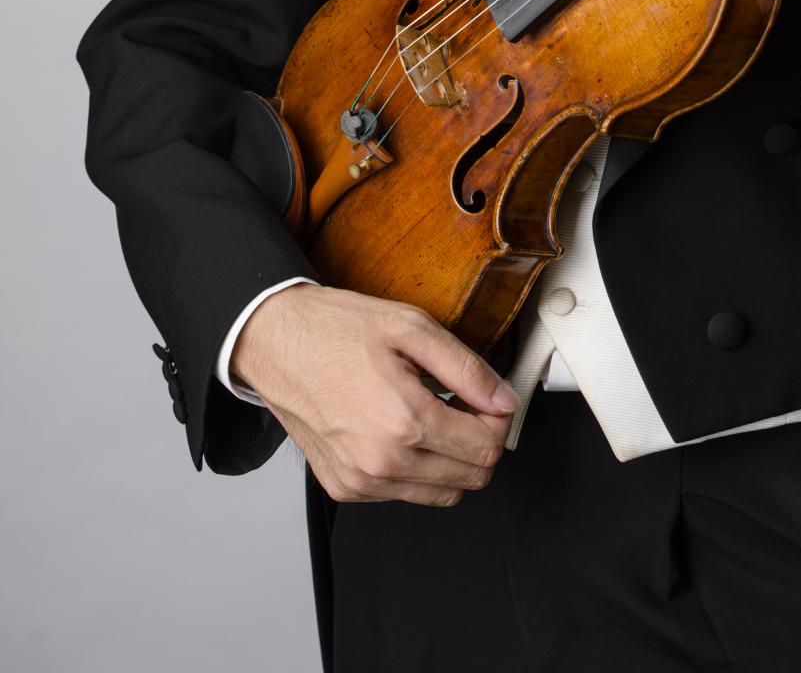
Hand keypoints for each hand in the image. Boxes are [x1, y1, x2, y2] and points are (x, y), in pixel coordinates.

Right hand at [230, 281, 517, 506]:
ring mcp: (361, 482)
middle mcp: (382, 463)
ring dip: (452, 460)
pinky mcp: (344, 489)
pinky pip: (404, 494)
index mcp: (404, 421)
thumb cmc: (336, 329)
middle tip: (467, 406)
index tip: (491, 399)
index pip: (486, 448)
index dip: (499, 420)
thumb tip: (504, 400)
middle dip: (481, 441)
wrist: (275, 343)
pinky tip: (403, 430)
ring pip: (442, 494)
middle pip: (471, 478)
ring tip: (434, 415)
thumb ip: (466, 369)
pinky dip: (417, 469)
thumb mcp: (412, 328)